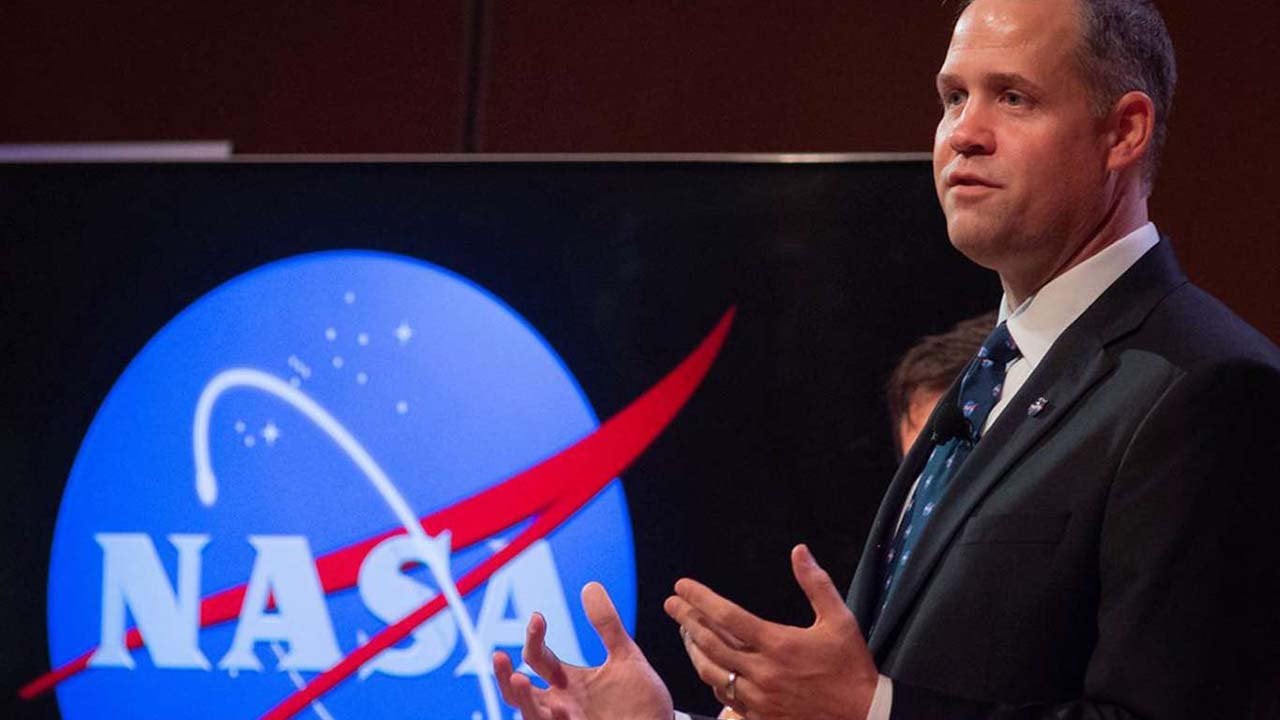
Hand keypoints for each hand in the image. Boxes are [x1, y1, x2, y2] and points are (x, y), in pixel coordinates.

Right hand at [492, 581, 673, 719]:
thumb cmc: (642, 703)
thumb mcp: (626, 658)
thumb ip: (608, 626)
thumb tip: (590, 585)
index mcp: (568, 682)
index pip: (538, 658)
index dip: (534, 636)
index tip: (538, 617)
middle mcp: (561, 705)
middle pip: (518, 693)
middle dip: (504, 676)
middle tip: (498, 655)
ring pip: (531, 716)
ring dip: (523, 701)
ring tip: (520, 681)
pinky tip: (562, 710)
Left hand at [664, 545, 876, 719]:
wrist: (862, 715)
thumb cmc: (850, 665)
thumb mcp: (839, 620)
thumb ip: (816, 584)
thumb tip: (799, 551)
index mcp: (779, 644)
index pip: (727, 617)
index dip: (700, 599)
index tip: (682, 586)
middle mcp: (763, 672)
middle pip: (711, 643)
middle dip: (686, 620)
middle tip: (672, 604)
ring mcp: (759, 698)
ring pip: (711, 672)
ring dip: (693, 649)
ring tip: (684, 632)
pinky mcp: (760, 716)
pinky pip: (725, 695)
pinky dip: (712, 677)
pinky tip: (709, 664)